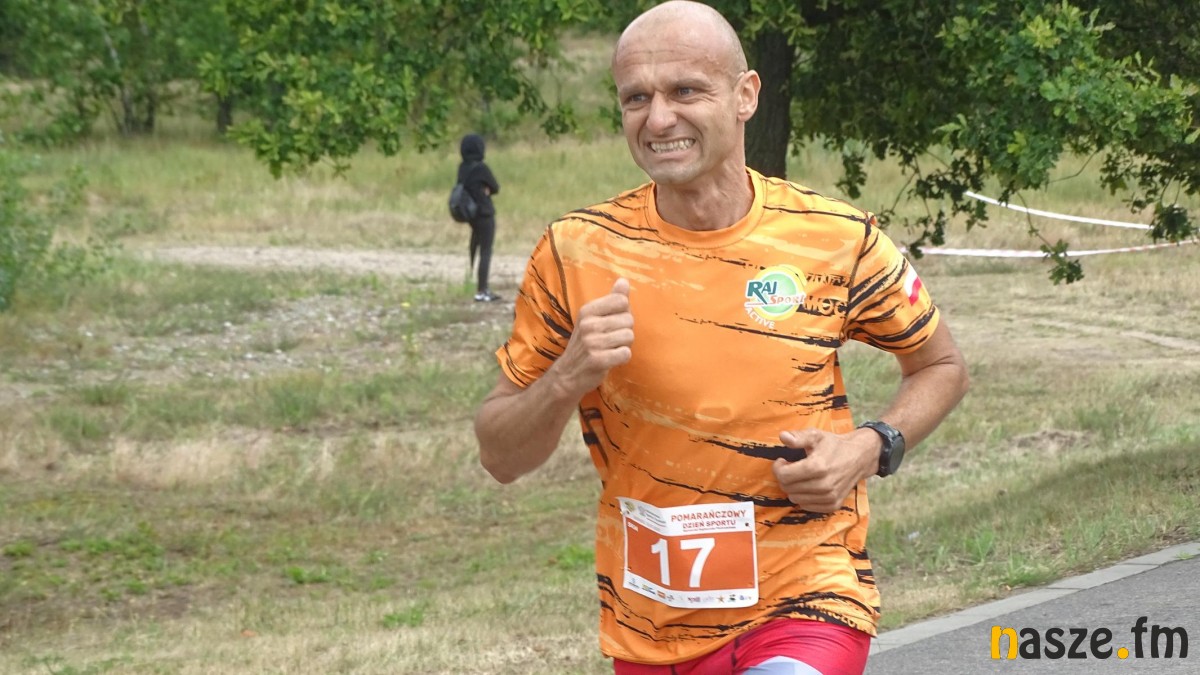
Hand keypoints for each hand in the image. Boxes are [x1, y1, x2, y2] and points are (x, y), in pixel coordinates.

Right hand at [549, 278, 633, 399]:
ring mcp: (592, 342)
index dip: (623, 313)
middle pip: (629, 320)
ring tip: (610, 349)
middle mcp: (588, 324)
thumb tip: (624, 281)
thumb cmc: (585, 343)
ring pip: (629, 337)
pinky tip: (611, 360)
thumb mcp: (593, 318)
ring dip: (624, 345)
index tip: (612, 323)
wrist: (567, 374)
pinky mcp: (598, 360)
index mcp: (587, 311)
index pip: (622, 301)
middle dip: (624, 331)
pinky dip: (622, 358)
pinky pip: (626, 354)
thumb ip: (611, 299)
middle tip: (610, 340)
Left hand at [771, 428, 879, 512]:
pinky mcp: (833, 505)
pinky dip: (803, 497)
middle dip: (785, 477)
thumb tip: (783, 436)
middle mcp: (824, 485)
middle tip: (791, 468)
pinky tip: (808, 485)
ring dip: (793, 488)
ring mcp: (830, 497)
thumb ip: (798, 437)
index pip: (784, 476)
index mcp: (817, 466)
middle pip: (787, 488)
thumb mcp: (816, 435)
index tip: (782, 461)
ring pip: (795, 498)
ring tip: (801, 476)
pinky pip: (806, 506)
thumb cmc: (834, 445)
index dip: (778, 468)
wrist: (859, 457)